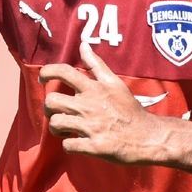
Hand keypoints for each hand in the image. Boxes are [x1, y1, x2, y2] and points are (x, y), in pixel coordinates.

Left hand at [37, 42, 166, 164]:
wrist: (148, 137)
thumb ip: (96, 65)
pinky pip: (68, 145)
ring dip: (56, 128)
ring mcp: (91, 126)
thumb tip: (83, 45)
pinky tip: (77, 142)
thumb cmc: (130, 110)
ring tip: (65, 129)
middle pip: (51, 101)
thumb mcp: (115, 83)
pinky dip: (69, 145)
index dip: (47, 72)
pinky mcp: (94, 146)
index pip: (64, 72)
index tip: (43, 78)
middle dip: (49, 107)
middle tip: (57, 111)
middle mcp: (90, 105)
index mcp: (94, 89)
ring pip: (56, 124)